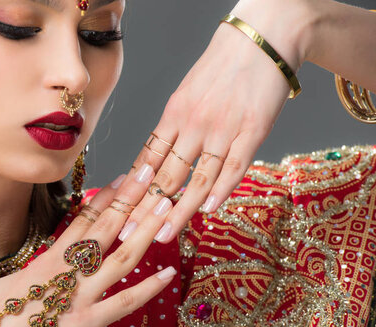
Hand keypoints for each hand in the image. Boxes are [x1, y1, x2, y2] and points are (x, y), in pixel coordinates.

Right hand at [0, 167, 175, 326]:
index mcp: (46, 260)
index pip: (82, 220)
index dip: (105, 198)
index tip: (122, 179)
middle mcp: (67, 272)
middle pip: (106, 228)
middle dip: (131, 199)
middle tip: (152, 174)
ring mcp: (80, 297)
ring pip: (121, 258)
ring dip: (145, 231)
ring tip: (167, 207)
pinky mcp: (87, 325)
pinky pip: (124, 304)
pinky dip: (148, 289)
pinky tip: (169, 274)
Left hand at [119, 0, 312, 243]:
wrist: (259, 41)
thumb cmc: (220, 70)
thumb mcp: (186, 95)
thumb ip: (173, 129)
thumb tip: (155, 161)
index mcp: (173, 115)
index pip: (147, 160)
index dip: (132, 190)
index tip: (116, 213)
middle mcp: (193, 124)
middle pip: (166, 176)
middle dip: (144, 209)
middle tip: (128, 235)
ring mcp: (222, 129)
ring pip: (197, 179)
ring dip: (178, 211)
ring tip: (162, 235)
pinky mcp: (252, 131)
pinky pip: (233, 167)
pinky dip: (220, 191)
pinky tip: (208, 210)